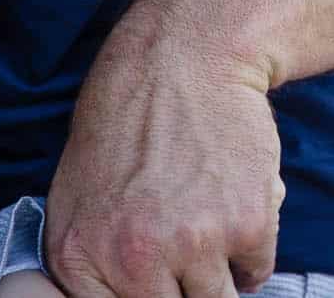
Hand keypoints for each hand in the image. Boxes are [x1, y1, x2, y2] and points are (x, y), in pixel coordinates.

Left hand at [42, 7, 284, 297]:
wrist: (186, 59)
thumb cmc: (128, 125)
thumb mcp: (76, 199)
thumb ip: (91, 267)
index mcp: (80, 258)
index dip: (150, 297)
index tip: (164, 283)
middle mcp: (134, 260)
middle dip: (184, 291)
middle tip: (186, 254)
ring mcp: (194, 244)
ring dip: (220, 275)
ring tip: (209, 228)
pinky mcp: (247, 224)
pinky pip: (257, 269)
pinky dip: (253, 249)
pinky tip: (235, 205)